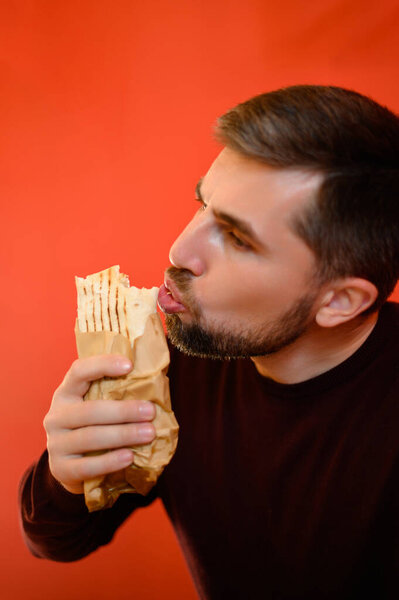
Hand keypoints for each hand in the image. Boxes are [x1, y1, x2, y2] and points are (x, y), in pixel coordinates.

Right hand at [43, 355, 155, 494]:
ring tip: (149, 434)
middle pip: (90, 410)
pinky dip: (110, 461)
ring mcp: (55, 443)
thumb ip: (114, 395)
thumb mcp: (96, 407)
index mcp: (66, 393)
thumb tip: (154, 384)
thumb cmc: (93, 428)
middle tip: (150, 412)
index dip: (102, 365)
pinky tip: (129, 457)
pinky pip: (87, 466)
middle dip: (124, 411)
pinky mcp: (60, 468)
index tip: (130, 365)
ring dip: (123, 435)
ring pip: (91, 437)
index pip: (79, 371)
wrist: (70, 467)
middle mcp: (56, 416)